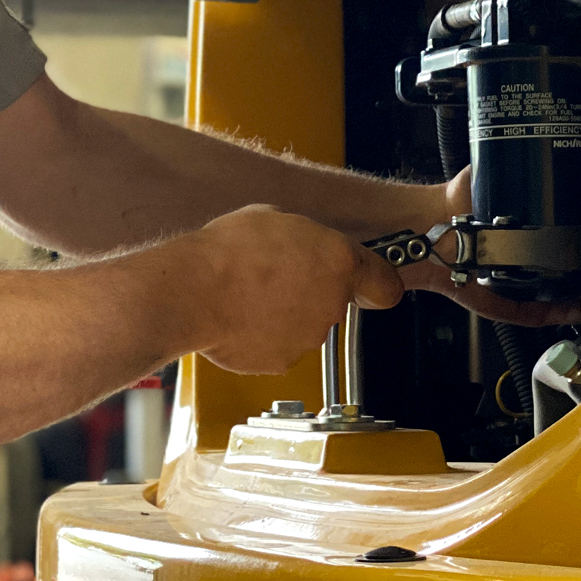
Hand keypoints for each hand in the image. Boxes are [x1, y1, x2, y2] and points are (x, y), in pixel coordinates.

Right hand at [186, 204, 402, 374]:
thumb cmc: (228, 251)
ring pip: (304, 324)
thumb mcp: (272, 218)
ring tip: (248, 295)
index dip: (377, 283)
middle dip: (311, 290)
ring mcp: (309, 337)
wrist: (194, 290)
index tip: (372, 284)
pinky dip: (262, 335)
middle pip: (334, 300)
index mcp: (338, 261)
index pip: (386, 284)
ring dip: (283, 312)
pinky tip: (239, 316)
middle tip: (275, 275)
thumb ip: (300, 238)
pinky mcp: (283, 361)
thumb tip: (297, 244)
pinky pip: (278, 345)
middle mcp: (331, 303)